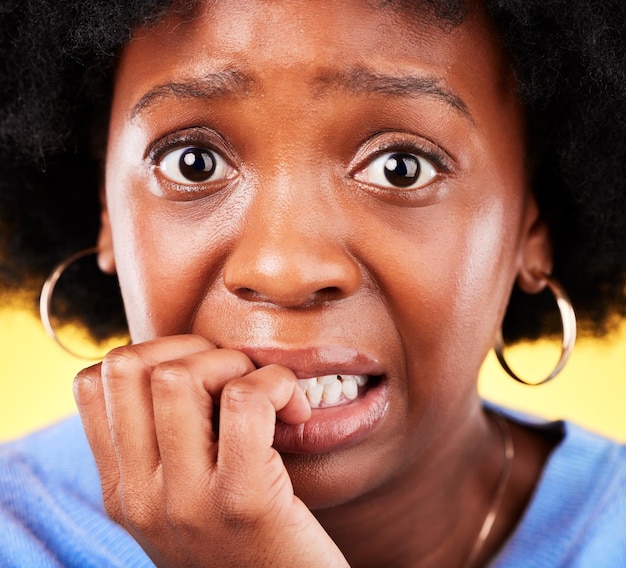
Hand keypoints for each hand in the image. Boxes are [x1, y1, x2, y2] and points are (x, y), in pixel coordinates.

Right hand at [74, 335, 348, 566]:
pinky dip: (276, 384)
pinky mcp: (244, 502)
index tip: (199, 376)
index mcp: (120, 489)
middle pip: (128, 366)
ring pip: (178, 376)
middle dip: (192, 350)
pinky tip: (295, 410)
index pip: (91, 383)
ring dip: (234, 364)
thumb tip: (185, 359)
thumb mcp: (184, 499)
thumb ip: (167, 444)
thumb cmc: (247, 541)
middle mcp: (137, 496)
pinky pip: (245, 401)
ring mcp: (184, 503)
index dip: (149, 355)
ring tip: (268, 396)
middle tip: (237, 378)